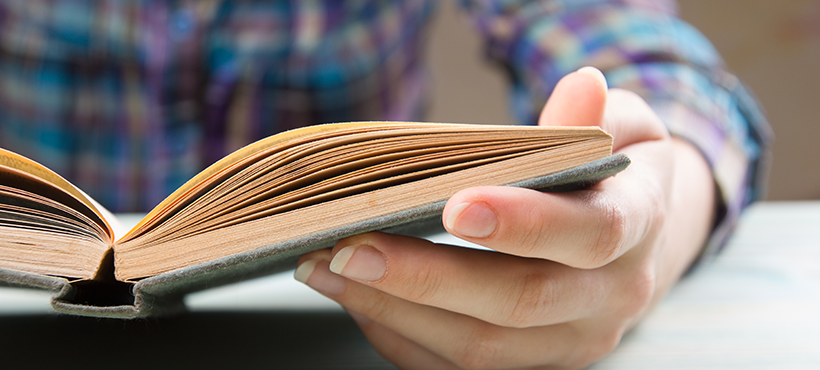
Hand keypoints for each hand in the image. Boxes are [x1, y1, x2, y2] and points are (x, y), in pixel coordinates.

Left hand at [294, 67, 715, 368]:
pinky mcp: (532, 365)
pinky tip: (356, 297)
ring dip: (396, 310)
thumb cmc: (615, 176)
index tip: (453, 206)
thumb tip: (582, 85)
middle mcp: (609, 296)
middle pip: (519, 301)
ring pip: (480, 348)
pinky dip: (400, 335)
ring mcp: (570, 342)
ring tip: (328, 268)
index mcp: (637, 226)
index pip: (589, 233)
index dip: (524, 223)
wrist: (638, 247)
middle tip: (352, 246)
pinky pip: (459, 368)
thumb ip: (594, 118)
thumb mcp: (623, 128)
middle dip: (428, 278)